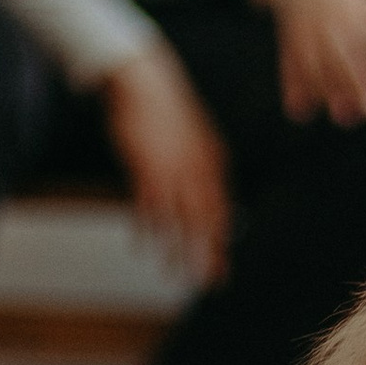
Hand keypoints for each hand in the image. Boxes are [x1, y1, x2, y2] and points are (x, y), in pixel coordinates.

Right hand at [102, 44, 230, 276]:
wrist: (146, 82)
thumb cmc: (167, 111)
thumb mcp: (195, 138)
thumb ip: (202, 166)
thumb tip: (205, 194)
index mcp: (213, 162)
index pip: (222, 209)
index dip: (221, 240)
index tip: (222, 264)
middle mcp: (198, 170)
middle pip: (207, 221)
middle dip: (209, 254)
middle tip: (212, 282)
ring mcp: (172, 170)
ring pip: (179, 219)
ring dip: (177, 249)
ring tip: (176, 274)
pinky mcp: (146, 168)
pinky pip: (148, 207)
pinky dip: (146, 229)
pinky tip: (143, 248)